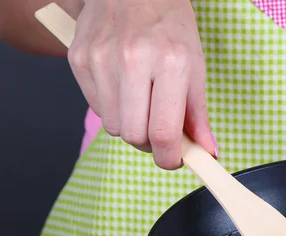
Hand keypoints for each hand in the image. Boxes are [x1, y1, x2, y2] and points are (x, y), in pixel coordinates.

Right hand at [68, 0, 216, 169]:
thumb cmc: (170, 26)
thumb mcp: (195, 65)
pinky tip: (123, 87)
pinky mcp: (79, 59)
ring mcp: (101, 59)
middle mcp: (133, 60)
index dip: (170, 157)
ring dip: (130, 125)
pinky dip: (112, 109)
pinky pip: (96, 108)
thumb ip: (198, 114)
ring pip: (113, 127)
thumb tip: (206, 151)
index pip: (164, 132)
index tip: (175, 160)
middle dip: (150, 144)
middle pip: (135, 136)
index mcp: (170, 63)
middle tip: (160, 131)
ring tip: (142, 102)